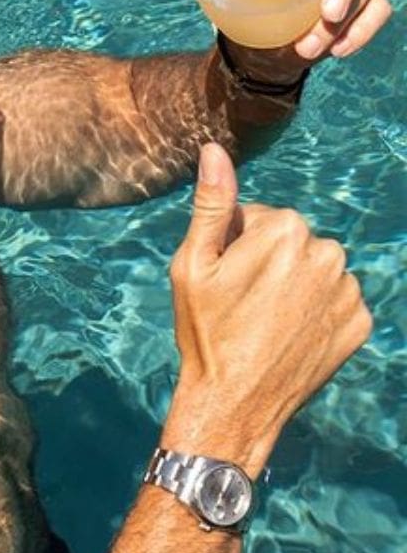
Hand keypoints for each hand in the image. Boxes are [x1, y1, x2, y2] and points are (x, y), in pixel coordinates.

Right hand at [163, 144, 371, 475]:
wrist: (234, 401)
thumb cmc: (206, 331)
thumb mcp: (193, 264)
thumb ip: (212, 204)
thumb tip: (215, 151)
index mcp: (285, 230)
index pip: (260, 218)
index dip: (235, 245)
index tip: (224, 279)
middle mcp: (328, 253)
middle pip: (291, 241)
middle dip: (267, 262)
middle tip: (239, 302)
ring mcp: (348, 291)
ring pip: (315, 270)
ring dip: (293, 286)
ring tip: (263, 320)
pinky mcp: (360, 323)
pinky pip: (336, 301)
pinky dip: (315, 312)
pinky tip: (288, 333)